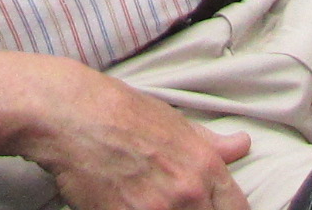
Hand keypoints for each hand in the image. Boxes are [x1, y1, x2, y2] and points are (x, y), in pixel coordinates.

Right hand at [25, 64, 250, 209]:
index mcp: (204, 166)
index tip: (213, 209)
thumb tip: (242, 145)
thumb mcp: (172, 120)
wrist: (70, 114)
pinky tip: (127, 205)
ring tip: (146, 200)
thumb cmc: (120, 111)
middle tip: (172, 202)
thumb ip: (210, 143)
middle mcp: (186, 193)